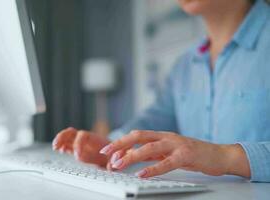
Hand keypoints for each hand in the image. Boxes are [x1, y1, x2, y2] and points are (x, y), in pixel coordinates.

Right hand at [52, 127, 111, 166]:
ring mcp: (81, 143)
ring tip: (55, 147)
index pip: (83, 136)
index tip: (77, 155)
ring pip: (67, 136)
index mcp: (95, 139)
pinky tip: (59, 150)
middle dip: (63, 137)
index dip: (78, 144)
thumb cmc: (116, 156)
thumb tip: (111, 166)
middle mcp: (86, 139)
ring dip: (59, 140)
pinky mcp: (77, 149)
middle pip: (72, 132)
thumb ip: (115, 162)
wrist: (115, 154)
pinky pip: (67, 145)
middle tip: (57, 146)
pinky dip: (61, 146)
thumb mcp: (118, 159)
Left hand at [99, 130, 250, 177]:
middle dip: (120, 144)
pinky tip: (142, 174)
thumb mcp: (168, 151)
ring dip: (131, 156)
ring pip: (149, 148)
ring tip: (118, 165)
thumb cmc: (192, 154)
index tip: (107, 151)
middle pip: (138, 136)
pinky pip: (167, 162)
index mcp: (161, 135)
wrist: (219, 155)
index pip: (136, 135)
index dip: (121, 142)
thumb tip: (131, 157)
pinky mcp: (186, 156)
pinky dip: (153, 169)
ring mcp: (176, 145)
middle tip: (105, 154)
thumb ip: (151, 153)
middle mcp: (166, 137)